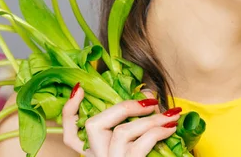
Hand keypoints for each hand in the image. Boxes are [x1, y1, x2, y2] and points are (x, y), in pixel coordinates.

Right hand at [61, 85, 181, 156]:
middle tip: (151, 102)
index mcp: (94, 152)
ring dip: (150, 120)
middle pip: (93, 125)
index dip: (69, 110)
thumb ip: (134, 121)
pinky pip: (140, 144)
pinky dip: (158, 131)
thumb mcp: (133, 142)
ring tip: (171, 115)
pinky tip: (171, 127)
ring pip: (122, 132)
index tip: (80, 89)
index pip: (69, 134)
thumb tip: (146, 94)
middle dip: (124, 106)